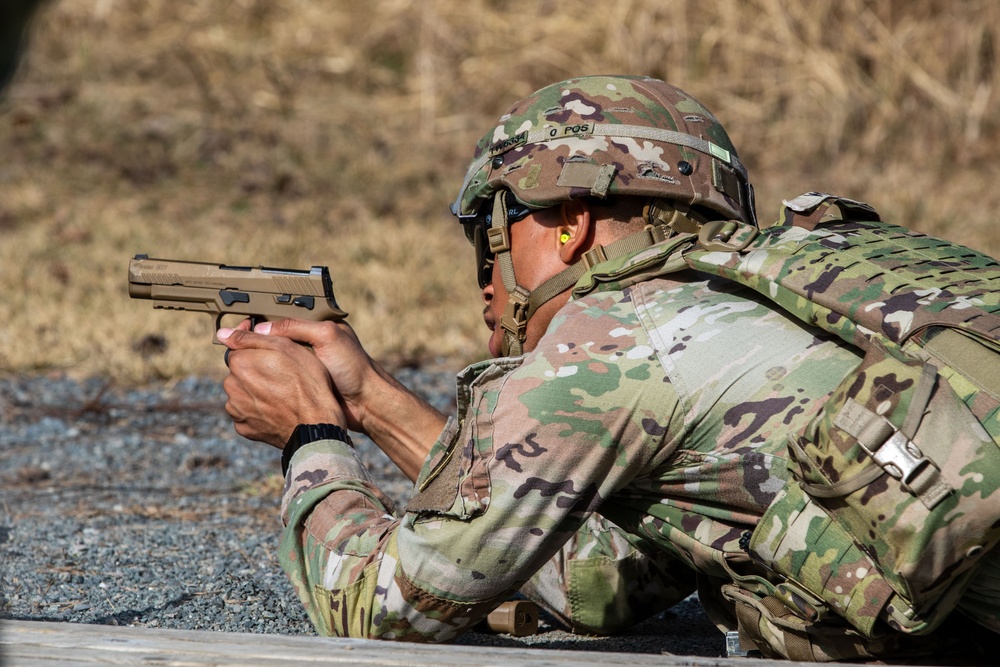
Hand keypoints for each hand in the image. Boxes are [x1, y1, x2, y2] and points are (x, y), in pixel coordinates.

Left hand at [218, 321, 345, 447]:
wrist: (315, 422)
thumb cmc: (306, 382)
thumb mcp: (285, 348)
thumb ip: (250, 338)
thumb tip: (223, 333)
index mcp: (240, 364)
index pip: (238, 350)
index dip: (255, 349)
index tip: (270, 353)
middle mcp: (232, 387)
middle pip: (240, 373)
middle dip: (255, 371)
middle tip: (281, 375)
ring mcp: (237, 410)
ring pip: (242, 393)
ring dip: (255, 391)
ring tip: (280, 394)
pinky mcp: (244, 428)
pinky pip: (247, 413)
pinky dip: (258, 410)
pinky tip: (276, 409)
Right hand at [228, 318, 446, 480]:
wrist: (368, 404)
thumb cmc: (353, 367)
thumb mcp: (327, 337)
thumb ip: (296, 327)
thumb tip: (261, 328)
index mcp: (316, 326)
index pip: (280, 317)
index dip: (258, 321)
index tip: (236, 325)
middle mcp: (308, 344)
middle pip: (272, 339)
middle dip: (252, 342)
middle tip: (226, 343)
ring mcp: (303, 367)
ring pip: (272, 361)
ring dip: (256, 363)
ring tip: (233, 362)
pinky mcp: (301, 386)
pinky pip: (277, 379)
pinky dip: (264, 380)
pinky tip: (250, 382)